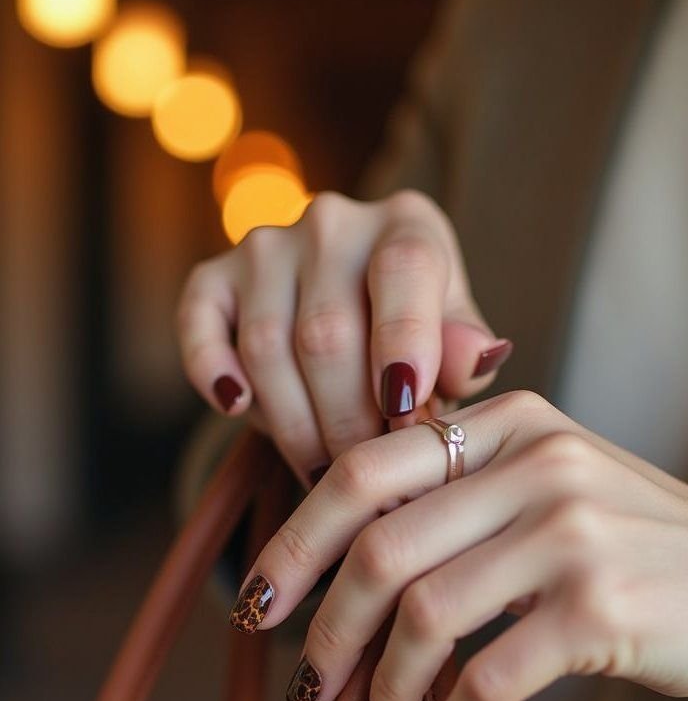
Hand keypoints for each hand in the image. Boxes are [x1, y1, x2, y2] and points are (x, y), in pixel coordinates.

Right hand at [176, 190, 510, 485]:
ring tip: (323, 477)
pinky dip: (211, 369)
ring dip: (292, 424)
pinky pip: (199, 325)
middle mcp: (333, 221)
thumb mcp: (456, 347)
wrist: (358, 321)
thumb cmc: (419, 344)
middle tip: (365, 479)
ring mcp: (266, 246)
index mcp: (408, 225)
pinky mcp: (213, 278)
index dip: (404, 342)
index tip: (404, 414)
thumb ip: (465, 354)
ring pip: (267, 345)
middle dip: (347, 420)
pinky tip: (236, 409)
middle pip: (328, 330)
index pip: (404, 268)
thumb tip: (476, 359)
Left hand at [229, 391, 687, 700]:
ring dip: (381, 691)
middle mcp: (538, 464)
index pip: (366, 468)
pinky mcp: (600, 611)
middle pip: (380, 549)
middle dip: (324, 631)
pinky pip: (486, 680)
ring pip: (424, 619)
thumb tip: (336, 564)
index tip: (257, 602)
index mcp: (511, 423)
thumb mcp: (552, 482)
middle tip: (308, 689)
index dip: (295, 540)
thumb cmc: (635, 544)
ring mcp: (572, 534)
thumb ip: (458, 495)